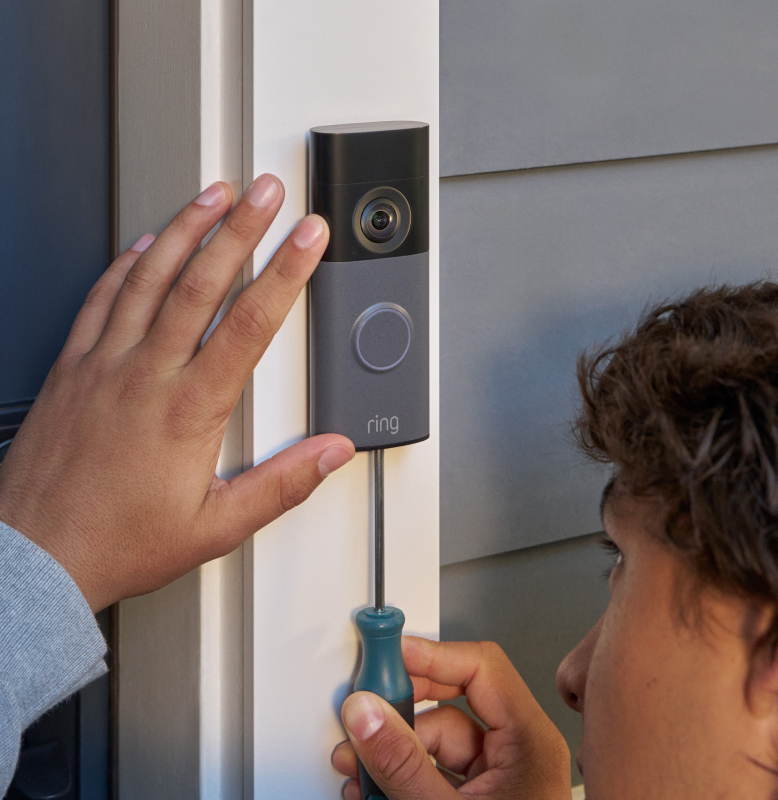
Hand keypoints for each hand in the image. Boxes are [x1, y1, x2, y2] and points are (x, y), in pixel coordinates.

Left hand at [0, 175, 354, 610]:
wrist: (34, 557)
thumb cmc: (119, 542)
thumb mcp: (216, 527)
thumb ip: (282, 485)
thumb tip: (331, 452)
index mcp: (189, 410)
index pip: (250, 323)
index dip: (285, 272)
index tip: (307, 237)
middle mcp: (146, 375)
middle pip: (202, 283)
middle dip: (242, 228)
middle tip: (267, 191)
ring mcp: (104, 365)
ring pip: (150, 278)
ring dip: (186, 229)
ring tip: (214, 195)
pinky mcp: (71, 368)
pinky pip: (101, 299)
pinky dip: (125, 264)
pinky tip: (143, 245)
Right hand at [332, 637, 571, 799]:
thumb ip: (402, 762)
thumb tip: (366, 712)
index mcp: (528, 742)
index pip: (479, 667)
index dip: (431, 653)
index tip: (387, 652)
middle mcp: (515, 753)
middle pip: (448, 706)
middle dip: (398, 714)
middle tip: (361, 716)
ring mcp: (496, 779)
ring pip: (433, 744)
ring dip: (389, 753)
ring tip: (355, 771)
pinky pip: (432, 773)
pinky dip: (399, 779)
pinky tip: (370, 792)